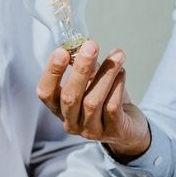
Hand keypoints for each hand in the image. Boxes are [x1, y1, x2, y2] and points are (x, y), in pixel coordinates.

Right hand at [37, 39, 150, 160]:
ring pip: (93, 101)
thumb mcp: (90, 82)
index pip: (46, 93)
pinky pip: (112, 107)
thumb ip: (83, 67)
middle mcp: (71, 122)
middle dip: (80, 69)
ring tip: (117, 55)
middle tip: (91, 46)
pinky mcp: (113, 131)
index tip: (62, 51)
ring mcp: (91, 130)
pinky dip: (117, 86)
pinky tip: (122, 72)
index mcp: (59, 108)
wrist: (129, 126)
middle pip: (70, 97)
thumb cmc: (104, 99)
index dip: (51, 72)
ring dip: (105, 74)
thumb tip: (82, 45)